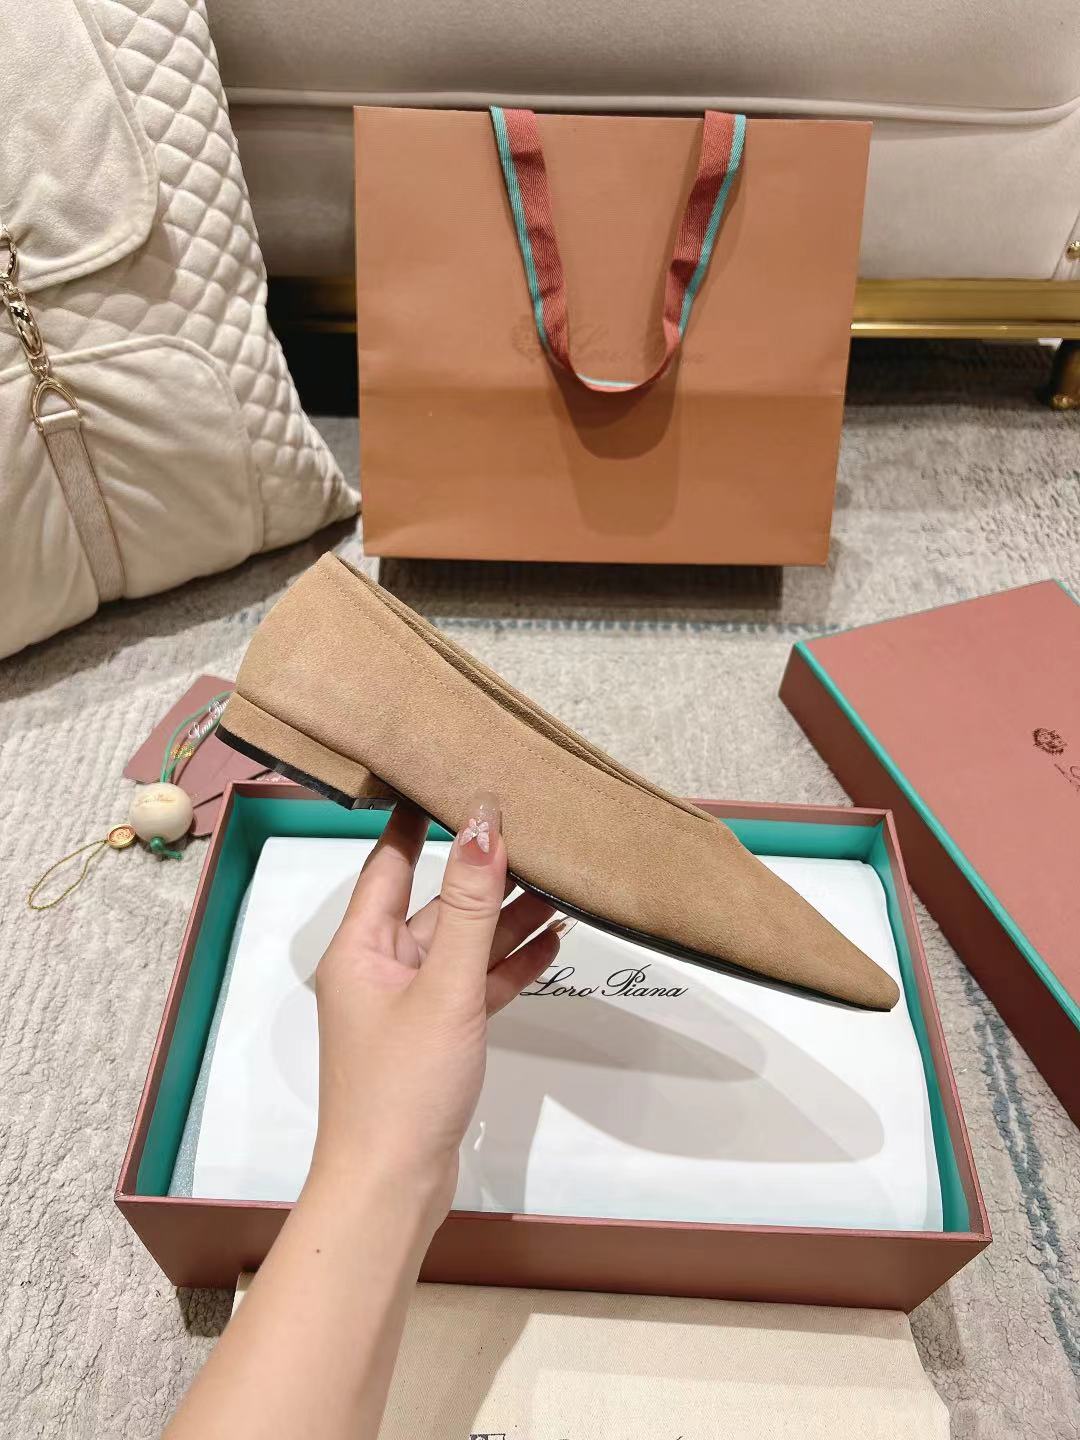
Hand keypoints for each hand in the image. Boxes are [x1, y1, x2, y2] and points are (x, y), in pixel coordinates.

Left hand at [309, 792, 560, 1225]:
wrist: (393, 1189)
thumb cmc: (405, 1084)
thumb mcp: (446, 987)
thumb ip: (473, 907)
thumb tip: (485, 824)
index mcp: (361, 947)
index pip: (390, 862)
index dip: (417, 818)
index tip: (446, 774)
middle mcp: (380, 967)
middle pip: (438, 904)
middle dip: (487, 873)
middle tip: (537, 831)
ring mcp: (409, 1004)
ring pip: (463, 946)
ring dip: (507, 921)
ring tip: (563, 885)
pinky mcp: (437, 1037)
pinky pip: (475, 986)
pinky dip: (509, 967)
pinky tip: (553, 944)